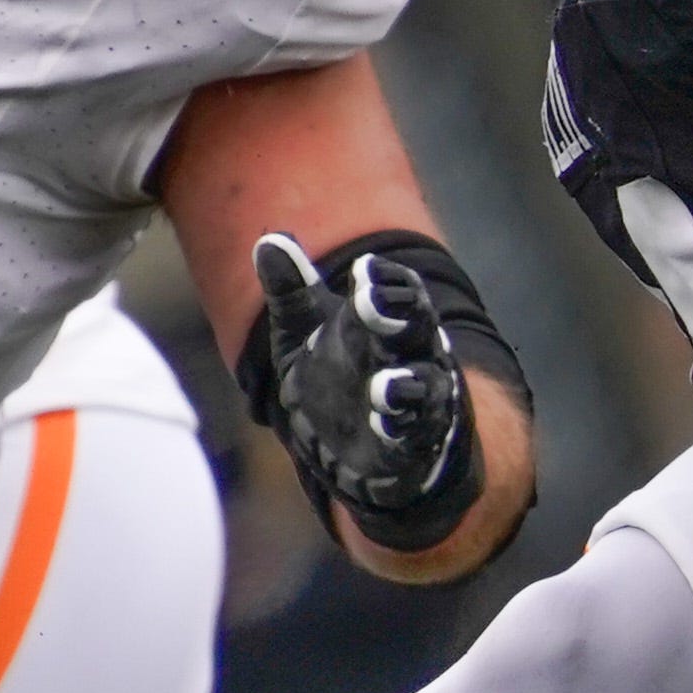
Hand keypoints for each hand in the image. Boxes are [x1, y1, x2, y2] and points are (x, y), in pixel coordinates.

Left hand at [241, 231, 503, 554]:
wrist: (365, 452)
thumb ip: (292, 293)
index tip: (362, 271)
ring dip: (404, 386)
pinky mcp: (416, 442)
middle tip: (371, 303)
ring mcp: (419, 399)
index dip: (383, 280)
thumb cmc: (341, 380)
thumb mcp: (306, 336)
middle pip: (416, 326)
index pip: (397, 289)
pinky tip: (384, 425)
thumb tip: (268, 240)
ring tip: (382, 388)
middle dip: (397, 315)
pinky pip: (418, 433)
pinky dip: (403, 430)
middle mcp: (412, 353)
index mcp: (389, 319)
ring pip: (424, 384)